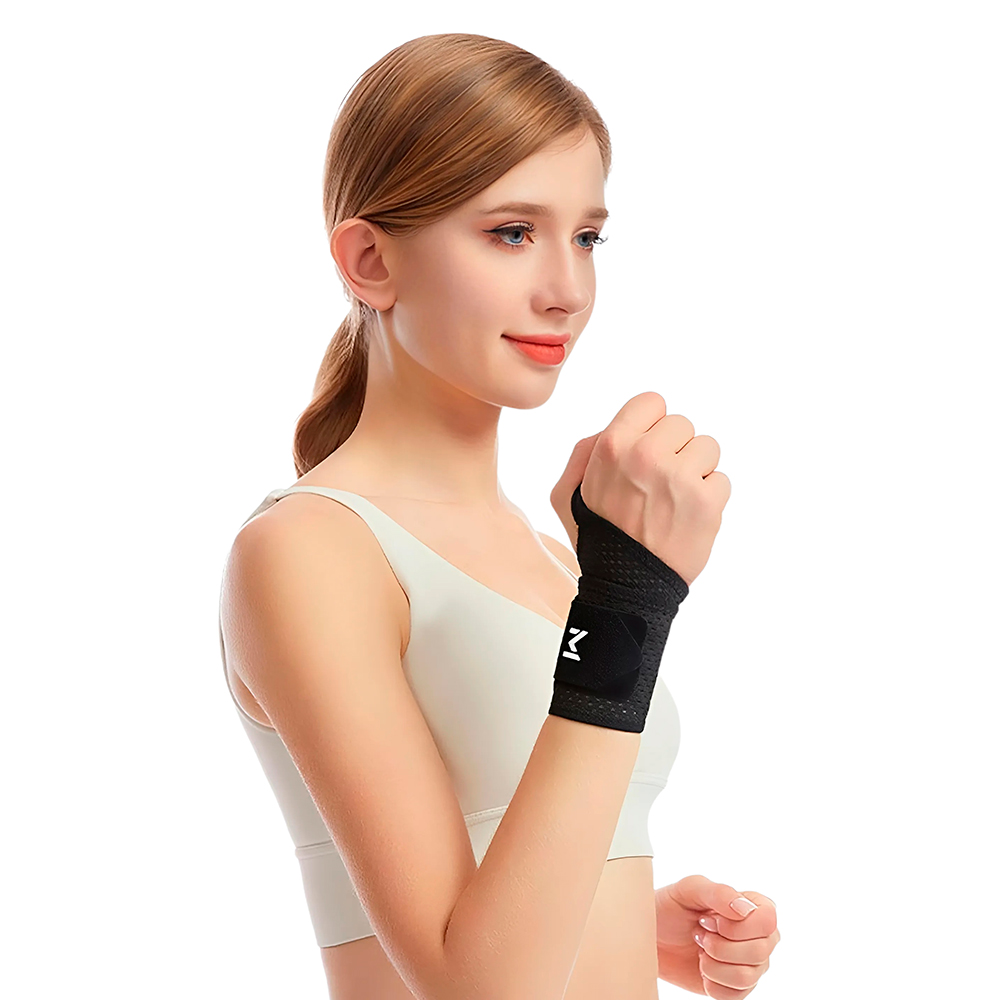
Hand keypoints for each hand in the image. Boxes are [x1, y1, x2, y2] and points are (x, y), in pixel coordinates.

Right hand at [551, 392, 730, 586]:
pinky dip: (710, 498)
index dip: (651, 427)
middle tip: (659, 483)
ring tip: (674, 500)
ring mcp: (681, 477)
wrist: (625, 587)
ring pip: (707, 447)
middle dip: (674, 450)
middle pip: (682, 424)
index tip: (649, 449)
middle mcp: (647, 455)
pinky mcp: (708, 500)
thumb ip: (586, 451)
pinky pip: (721, 479)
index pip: (652, 402)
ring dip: (696, 470)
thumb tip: (615, 428)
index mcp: (612, 446)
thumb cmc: (598, 538)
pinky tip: (687, 517)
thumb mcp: (566, 492)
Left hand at [655, 874, 779, 996]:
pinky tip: (702, 966)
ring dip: (713, 964)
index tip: (710, 920)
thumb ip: (718, 892)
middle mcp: (761, 937)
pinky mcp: (738, 988)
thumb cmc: (672, 907)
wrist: (655, 937)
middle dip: (719, 945)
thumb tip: (745, 909)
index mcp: (755, 906)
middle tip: (699, 934)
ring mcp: (752, 964)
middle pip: (759, 951)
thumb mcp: (689, 889)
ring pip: (747, 976)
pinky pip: (735, 996)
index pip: (768, 921)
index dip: (737, 926)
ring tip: (700, 949)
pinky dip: (711, 982)